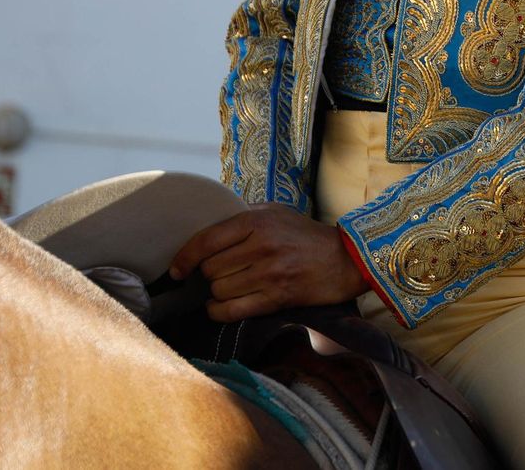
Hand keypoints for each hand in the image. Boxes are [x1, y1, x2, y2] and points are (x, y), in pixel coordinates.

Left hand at [168, 204, 369, 322]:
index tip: (177, 269)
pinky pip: (231, 311)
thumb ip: (243, 215)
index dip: (184, 258)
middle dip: (208, 275)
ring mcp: (269, 274)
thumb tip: (206, 224)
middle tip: (217, 274)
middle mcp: (261, 246)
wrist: (347, 259)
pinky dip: (218, 311)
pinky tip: (221, 306)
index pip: (206, 241)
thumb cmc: (307, 235)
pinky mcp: (276, 298)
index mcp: (257, 221)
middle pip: (210, 269)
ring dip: (216, 293)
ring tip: (226, 287)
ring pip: (218, 291)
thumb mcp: (276, 212)